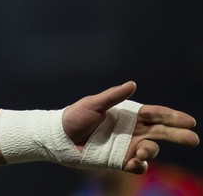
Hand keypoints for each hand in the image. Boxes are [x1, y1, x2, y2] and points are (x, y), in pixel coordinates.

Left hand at [62, 81, 198, 173]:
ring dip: (151, 151)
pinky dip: (140, 165)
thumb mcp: (93, 104)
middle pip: (161, 132)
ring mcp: (127, 146)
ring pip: (151, 149)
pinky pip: (137, 166)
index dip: (172, 117)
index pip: (155, 115)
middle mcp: (132, 131)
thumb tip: (133, 84)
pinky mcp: (119, 161)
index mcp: (129, 114)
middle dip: (178, 135)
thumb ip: (113, 96)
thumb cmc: (74, 117)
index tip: (189, 121)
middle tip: (193, 138)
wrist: (59, 137)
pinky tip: (136, 162)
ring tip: (143, 152)